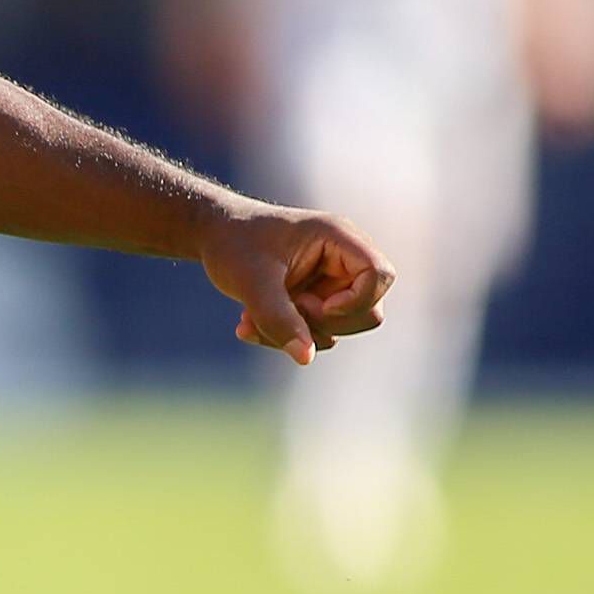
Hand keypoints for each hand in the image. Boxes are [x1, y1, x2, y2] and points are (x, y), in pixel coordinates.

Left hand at [197, 199, 392, 364]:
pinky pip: (316, 333)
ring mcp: (332, 282)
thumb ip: (278, 318)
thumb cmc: (233, 244)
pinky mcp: (317, 300)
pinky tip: (247, 322)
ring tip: (251, 318)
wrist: (214, 236)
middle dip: (323, 323)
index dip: (357, 300)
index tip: (319, 306)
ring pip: (339, 328)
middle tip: (284, 309)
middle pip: (369, 310)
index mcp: (337, 237)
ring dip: (297, 333)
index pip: (379, 274)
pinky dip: (285, 335)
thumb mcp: (251, 281)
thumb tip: (306, 358)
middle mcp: (342, 259)